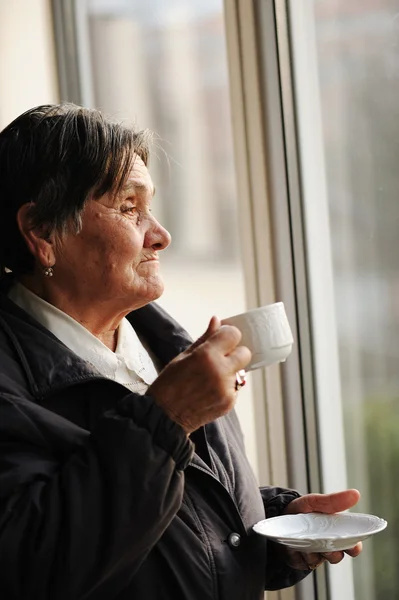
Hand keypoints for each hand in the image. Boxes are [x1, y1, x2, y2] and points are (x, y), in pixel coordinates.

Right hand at [148, 316, 251, 433]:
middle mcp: (220, 371)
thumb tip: (216, 320)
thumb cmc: (169, 384)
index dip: (228, 335)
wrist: (164, 416)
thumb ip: (204, 338)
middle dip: (234, 353)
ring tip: (210, 377)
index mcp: (207, 355)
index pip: (234, 334)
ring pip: (241, 371)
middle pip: (245, 353)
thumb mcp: (183, 356)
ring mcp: (227, 388)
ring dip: (231, 370)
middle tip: (219, 358)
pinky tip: (210, 390)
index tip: (222, 338)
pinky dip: (227, 386)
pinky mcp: (229, 402)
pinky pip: (236, 387)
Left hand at [282, 489, 362, 570]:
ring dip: (315, 552)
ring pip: (321, 560)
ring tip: (306, 541)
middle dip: (334, 553)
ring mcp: (315, 554)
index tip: (352, 546)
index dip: (354, 547)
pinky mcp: (302, 561)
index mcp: (335, 530)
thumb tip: (355, 494)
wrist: (277, 518)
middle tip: (326, 545)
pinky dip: (301, 555)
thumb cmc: (301, 510)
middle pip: (337, 555)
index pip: (352, 543)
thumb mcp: (315, 502)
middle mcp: (327, 545)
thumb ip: (333, 501)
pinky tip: (295, 546)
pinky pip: (305, 563)